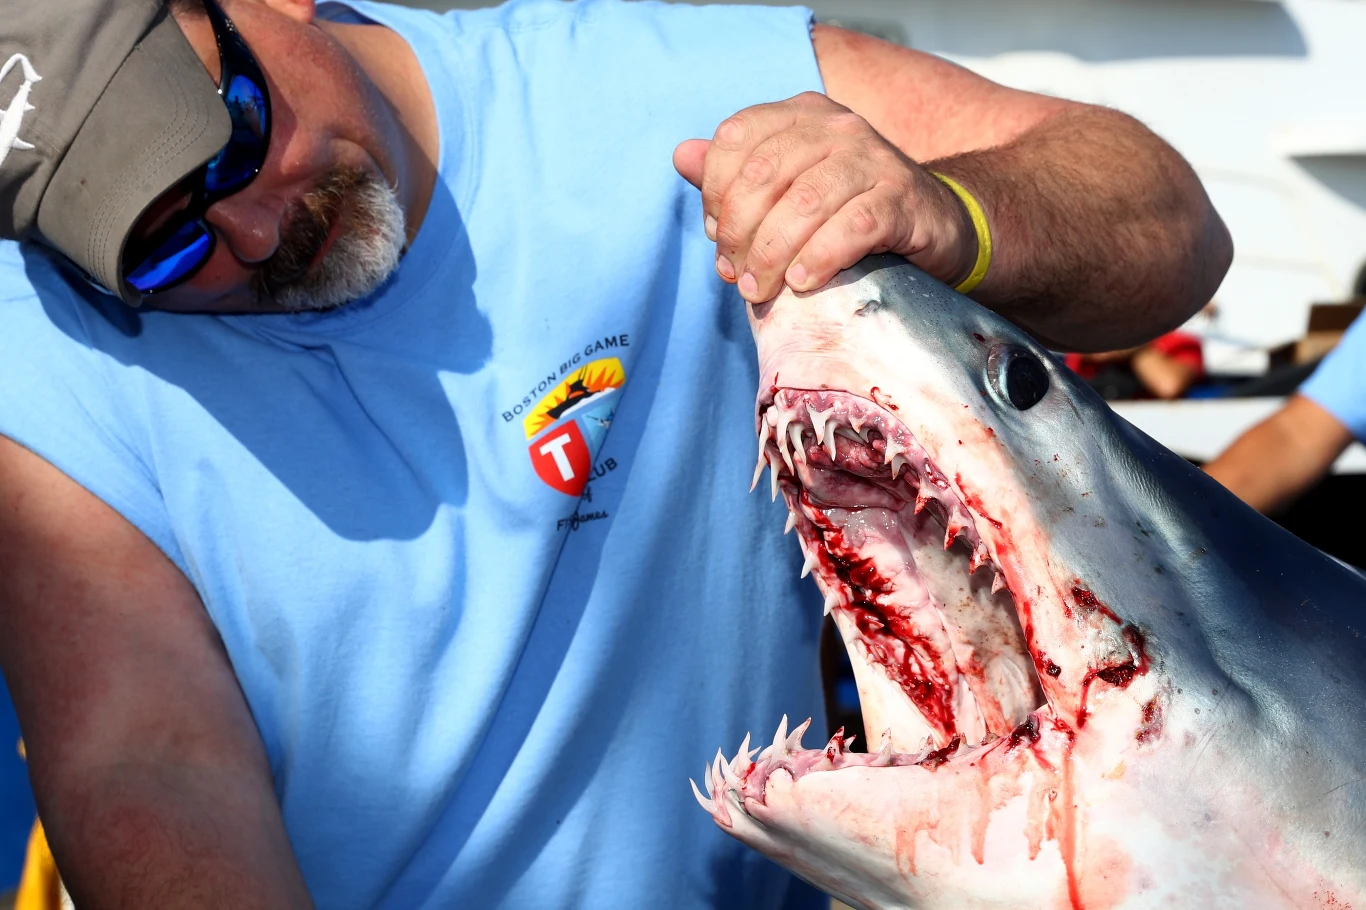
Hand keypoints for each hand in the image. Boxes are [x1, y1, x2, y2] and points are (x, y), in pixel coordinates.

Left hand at [673, 92, 976, 302]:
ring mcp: (873, 159)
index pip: (736, 140)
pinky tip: (803, 282)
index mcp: (801, 115)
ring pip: (804, 203)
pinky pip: (851, 226)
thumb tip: (681, 155)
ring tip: (761, 289)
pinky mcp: (902, 198)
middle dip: (740, 233)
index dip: (715, 195)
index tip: (717, 239)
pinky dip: (819, 258)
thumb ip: (737, 173)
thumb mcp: (791, 186)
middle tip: (736, 277)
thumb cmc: (850, 209)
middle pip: (764, 174)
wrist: (934, 225)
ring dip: (773, 254)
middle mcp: (837, 127)